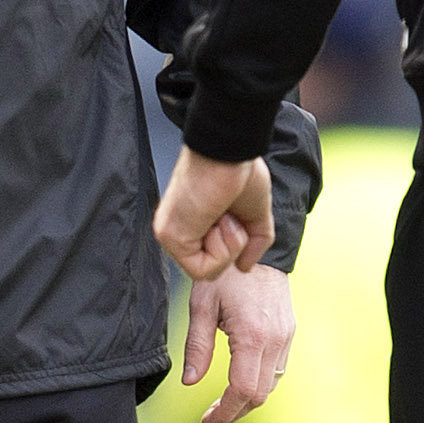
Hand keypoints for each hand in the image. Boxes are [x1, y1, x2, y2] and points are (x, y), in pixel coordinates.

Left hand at [155, 147, 273, 281]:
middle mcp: (179, 227)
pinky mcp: (170, 236)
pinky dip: (222, 249)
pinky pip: (202, 269)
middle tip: (230, 214)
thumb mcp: (254, 213)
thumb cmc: (237, 169)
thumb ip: (253, 243)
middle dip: (233, 244)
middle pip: (212, 266)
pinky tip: (219, 220)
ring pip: (207, 271)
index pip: (213, 256)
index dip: (234, 245)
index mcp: (195, 220)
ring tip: (225, 213)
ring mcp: (172, 233)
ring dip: (229, 244)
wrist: (229, 151)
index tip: (235, 217)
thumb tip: (245, 267)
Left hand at [183, 263, 293, 422]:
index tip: (207, 421)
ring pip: (271, 384)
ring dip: (248, 398)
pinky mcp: (289, 330)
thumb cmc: (226, 273)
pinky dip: (260, 380)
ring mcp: (286, 336)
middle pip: (260, 395)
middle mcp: (275, 340)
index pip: (243, 391)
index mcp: (253, 335)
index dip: (225, 412)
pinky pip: (277, 368)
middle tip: (212, 416)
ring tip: (223, 401)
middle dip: (235, 411)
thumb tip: (190, 382)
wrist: (257, 246)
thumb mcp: (202, 304)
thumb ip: (197, 345)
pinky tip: (240, 377)